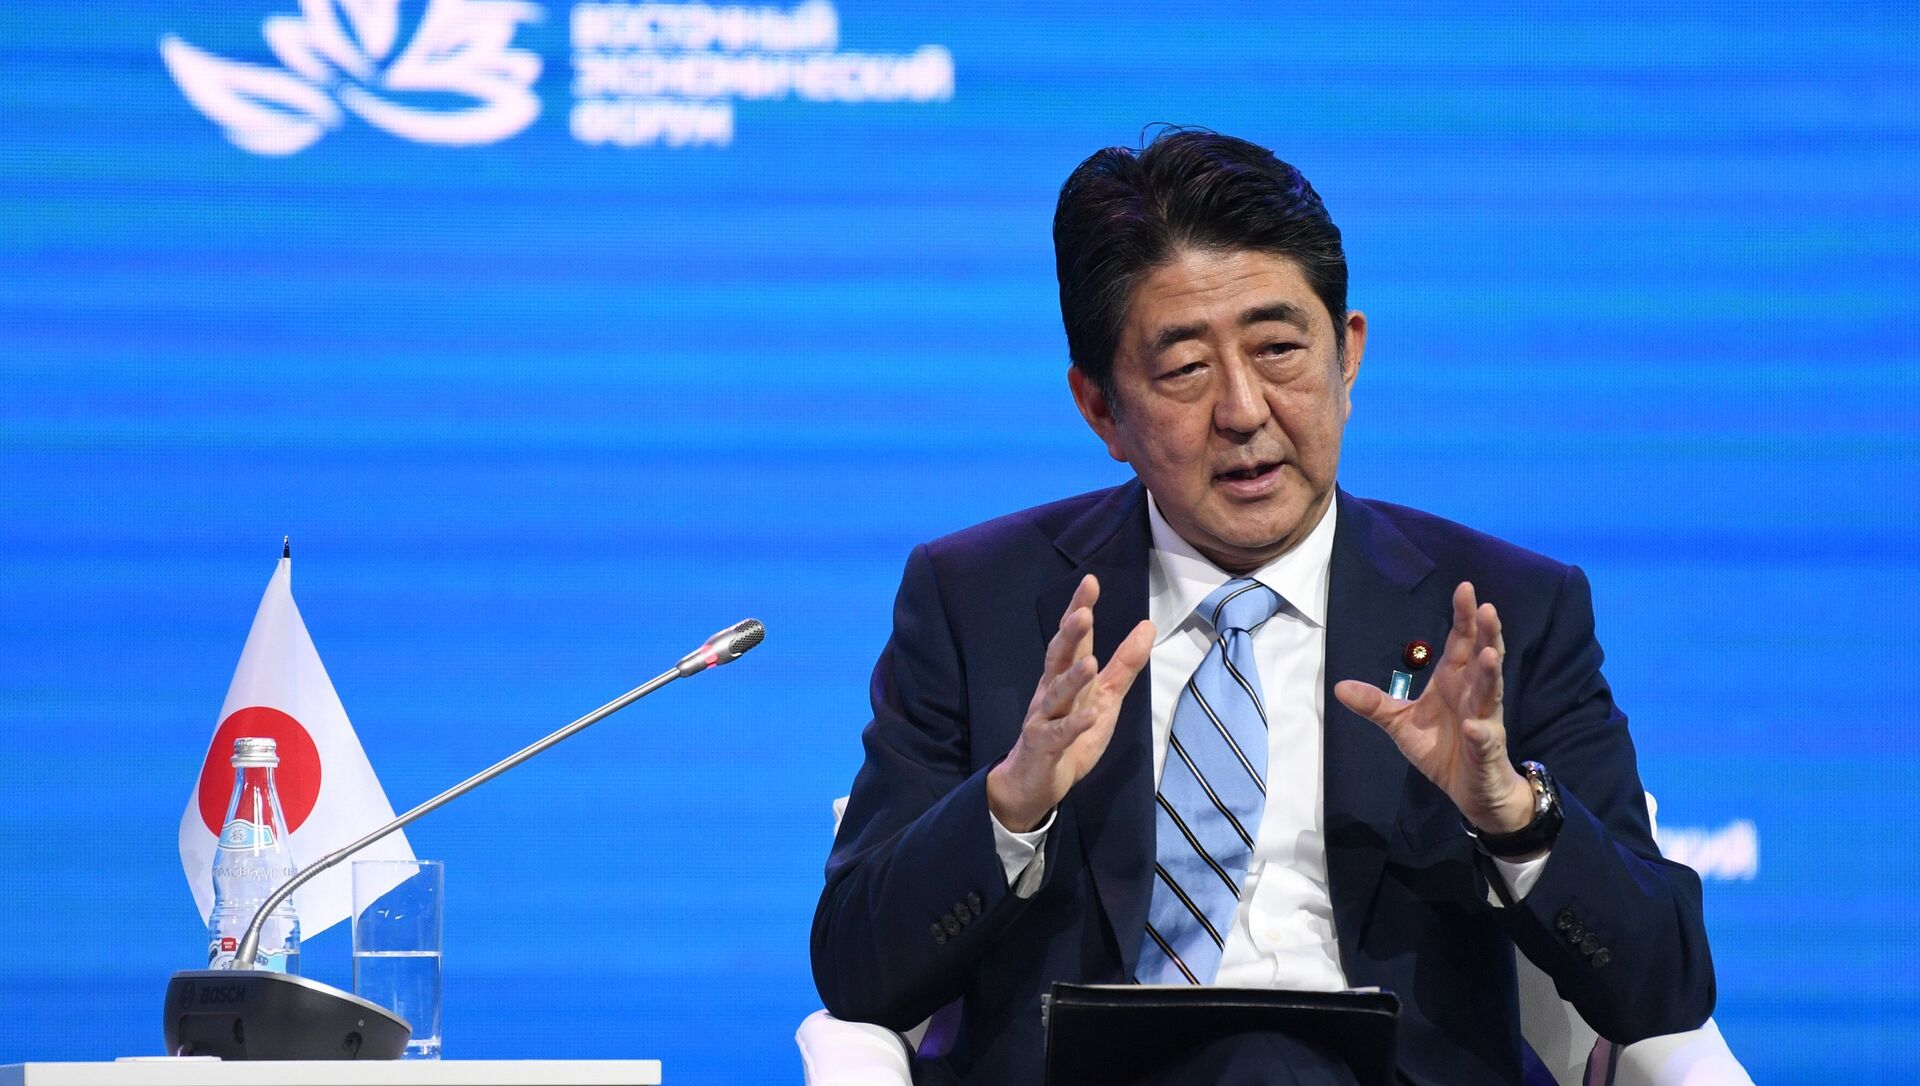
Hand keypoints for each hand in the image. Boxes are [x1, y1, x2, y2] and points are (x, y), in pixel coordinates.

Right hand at [987, 574, 1154, 831]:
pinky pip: (1059, 735)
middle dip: (1070, 635)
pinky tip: (1090, 716)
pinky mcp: (1044, 747)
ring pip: (1056, 694)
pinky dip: (1074, 725)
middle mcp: (1051, 691)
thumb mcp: (1104, 698)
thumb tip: (1148, 626)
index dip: (1079, 609)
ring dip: (1072, 678)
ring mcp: (1044, 719)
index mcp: (1064, 676)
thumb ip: (1124, 665)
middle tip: (1083, 612)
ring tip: (1090, 661)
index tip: (1090, 581)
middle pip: (1058, 657)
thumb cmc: (1069, 734)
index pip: (1072, 638)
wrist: (1033, 782)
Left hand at [1333, 581, 1535, 836]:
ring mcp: (1484, 721)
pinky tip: (1475, 726)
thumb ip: (1374, 704)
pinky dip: (1481, 733)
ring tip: (1490, 654)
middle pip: (1482, 658)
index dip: (1463, 617)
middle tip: (1487, 608)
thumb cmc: (1441, 748)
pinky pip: (1484, 739)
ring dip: (1490, 674)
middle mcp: (1473, 694)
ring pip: (1490, 693)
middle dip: (1486, 634)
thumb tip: (1338, 686)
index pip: (1461, 642)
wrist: (1470, 789)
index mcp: (1454, 680)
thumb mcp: (1400, 723)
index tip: (1464, 588)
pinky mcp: (1486, 750)